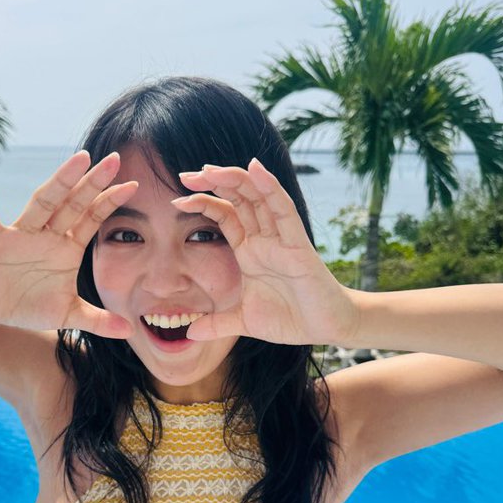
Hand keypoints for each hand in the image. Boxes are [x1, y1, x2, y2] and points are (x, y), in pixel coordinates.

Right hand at [0, 148, 137, 336]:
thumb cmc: (31, 305)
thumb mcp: (67, 315)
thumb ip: (97, 320)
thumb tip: (129, 330)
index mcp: (67, 247)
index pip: (92, 219)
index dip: (110, 203)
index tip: (133, 185)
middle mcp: (46, 234)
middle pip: (73, 204)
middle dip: (93, 184)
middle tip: (114, 159)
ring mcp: (19, 233)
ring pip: (42, 202)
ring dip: (60, 181)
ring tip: (79, 159)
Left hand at [175, 159, 356, 345]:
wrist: (325, 329)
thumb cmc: (291, 318)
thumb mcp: (243, 322)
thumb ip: (217, 324)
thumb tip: (190, 333)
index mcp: (250, 251)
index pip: (224, 215)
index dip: (203, 203)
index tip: (177, 199)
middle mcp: (264, 238)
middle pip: (238, 198)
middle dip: (213, 183)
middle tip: (187, 175)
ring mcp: (281, 238)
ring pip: (258, 197)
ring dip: (235, 179)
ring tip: (210, 169)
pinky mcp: (298, 244)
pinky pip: (282, 209)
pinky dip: (269, 187)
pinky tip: (254, 169)